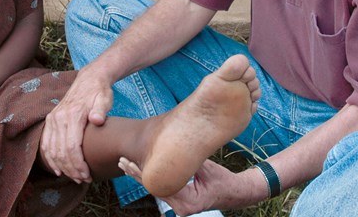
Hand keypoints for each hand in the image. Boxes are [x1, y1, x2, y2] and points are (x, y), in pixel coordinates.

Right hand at [41, 70, 113, 182]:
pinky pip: (46, 143)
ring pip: (52, 150)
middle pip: (61, 151)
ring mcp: (53, 119)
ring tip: (74, 177)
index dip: (78, 164)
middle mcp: (59, 117)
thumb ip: (101, 110)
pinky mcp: (51, 120)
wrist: (89, 79)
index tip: (87, 175)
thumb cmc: (99, 92)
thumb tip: (97, 120)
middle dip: (71, 169)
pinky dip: (50, 158)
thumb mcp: (104, 98)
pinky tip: (58, 169)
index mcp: (73, 114)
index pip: (72, 146)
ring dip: (62, 167)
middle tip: (83, 179)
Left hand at [119, 158, 249, 214]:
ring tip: (125, 164)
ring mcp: (180, 208)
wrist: (234, 193)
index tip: (130, 162)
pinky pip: (162, 190)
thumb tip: (171, 148)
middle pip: (154, 189)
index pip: (159, 186)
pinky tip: (139, 170)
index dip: (143, 174)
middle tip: (122, 161)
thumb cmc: (223, 180)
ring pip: (156, 190)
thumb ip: (187, 162)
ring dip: (141, 177)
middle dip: (137, 174)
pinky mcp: (179, 203)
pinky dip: (151, 179)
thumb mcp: (206, 168)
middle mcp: (181, 209)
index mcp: (187, 202)